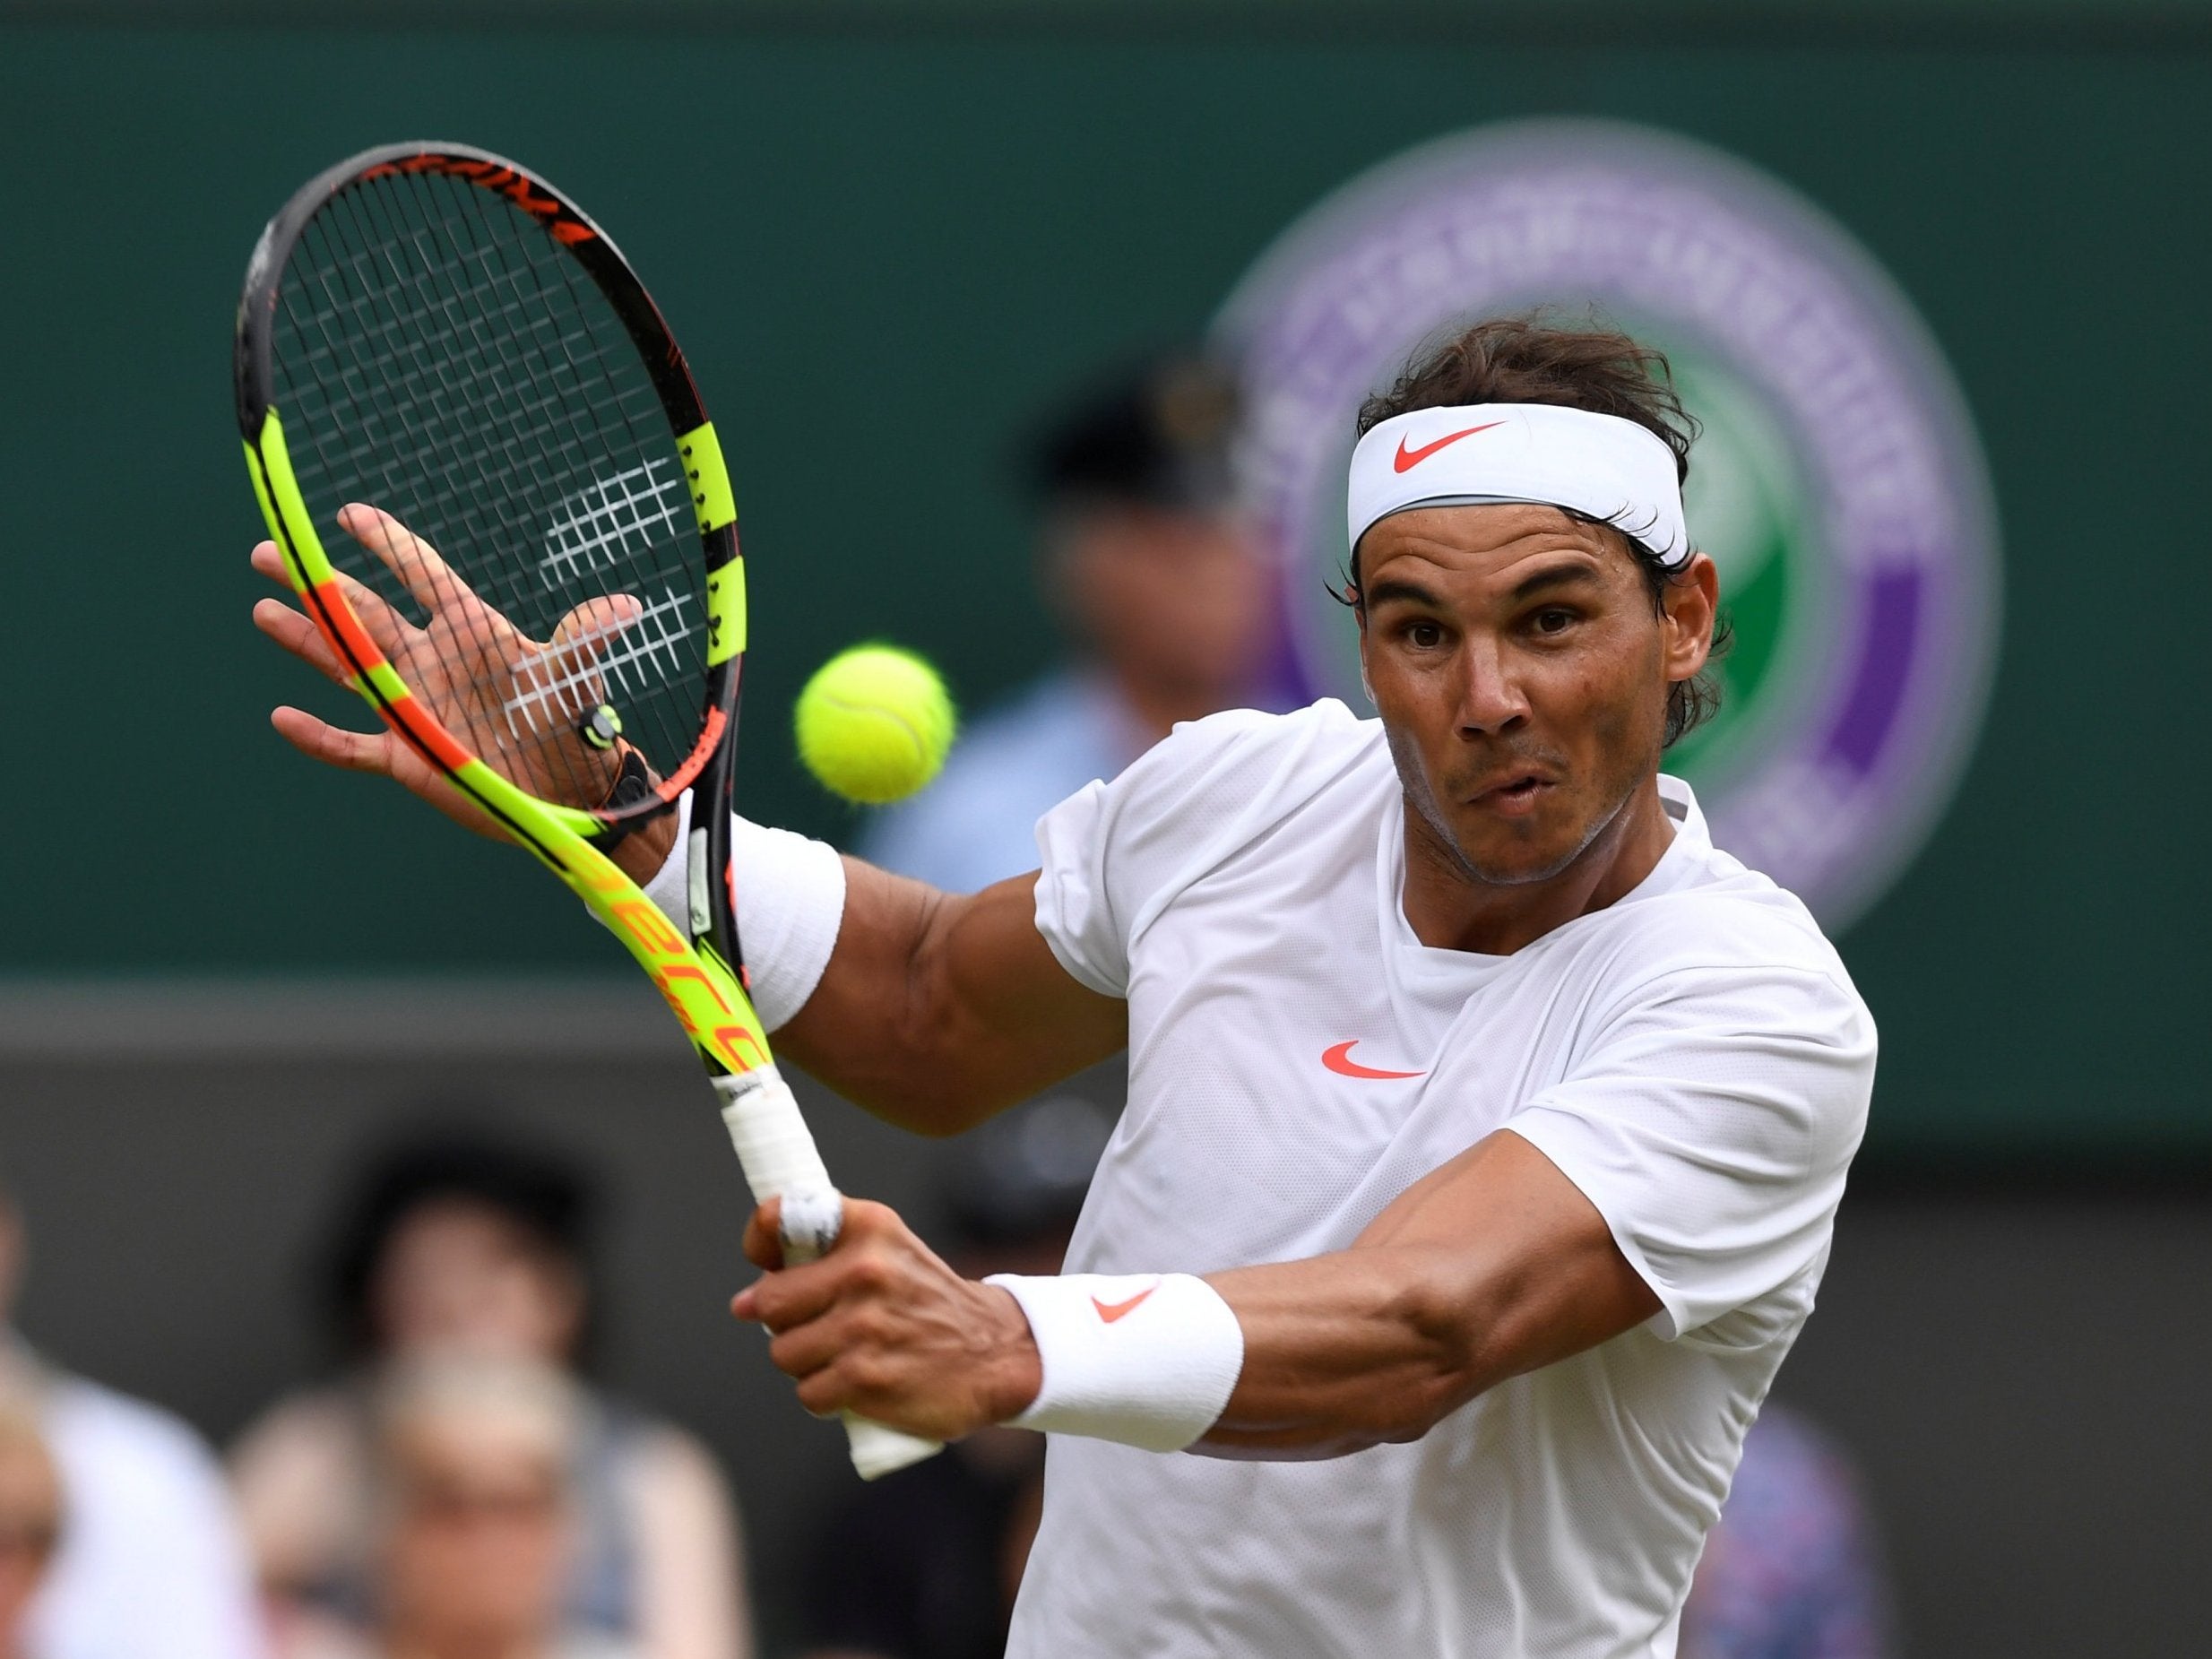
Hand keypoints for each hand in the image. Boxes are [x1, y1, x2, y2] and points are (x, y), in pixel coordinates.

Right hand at [251, 503, 648, 831]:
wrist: (568, 790)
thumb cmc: (572, 723)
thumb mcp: (572, 678)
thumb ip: (582, 640)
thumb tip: (626, 609)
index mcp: (470, 630)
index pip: (422, 574)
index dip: (388, 544)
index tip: (349, 514)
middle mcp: (432, 661)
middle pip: (365, 613)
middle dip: (319, 584)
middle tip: (269, 552)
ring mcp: (414, 706)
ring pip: (347, 666)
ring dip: (306, 641)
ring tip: (263, 609)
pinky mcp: (407, 757)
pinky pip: (350, 746)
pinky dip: (318, 737)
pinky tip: (282, 717)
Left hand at [732, 1196, 1042, 1442]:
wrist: (995, 1351)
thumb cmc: (925, 1300)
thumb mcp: (888, 1250)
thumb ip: (824, 1255)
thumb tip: (743, 1301)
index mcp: (868, 1227)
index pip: (776, 1217)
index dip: (760, 1244)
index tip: (769, 1265)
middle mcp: (865, 1269)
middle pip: (768, 1302)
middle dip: (784, 1321)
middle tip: (820, 1325)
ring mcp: (865, 1326)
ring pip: (784, 1352)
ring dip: (805, 1362)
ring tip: (846, 1355)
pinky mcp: (867, 1378)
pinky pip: (809, 1392)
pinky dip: (825, 1395)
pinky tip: (856, 1383)